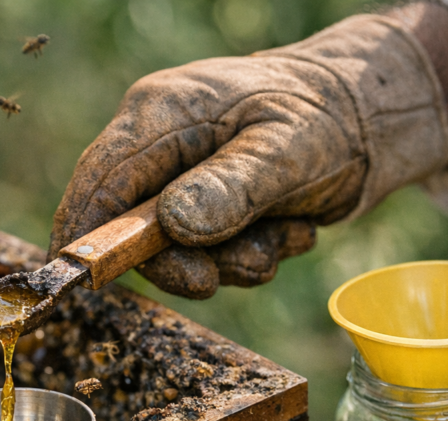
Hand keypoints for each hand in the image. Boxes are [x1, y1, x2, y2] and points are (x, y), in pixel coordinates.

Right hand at [50, 14, 447, 297]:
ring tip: (285, 234)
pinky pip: (206, 251)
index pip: (100, 179)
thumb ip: (231, 188)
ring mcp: (182, 174)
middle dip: (183, 261)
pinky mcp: (205, 201)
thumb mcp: (287, 151)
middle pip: (131, 226)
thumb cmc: (329, 118)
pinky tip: (287, 226)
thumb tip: (173, 226)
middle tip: (224, 274)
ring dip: (230, 260)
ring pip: (174, 249)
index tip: (76, 280)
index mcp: (164, 113)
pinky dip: (248, 254)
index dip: (82, 233)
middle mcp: (163, 143)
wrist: (371, 117)